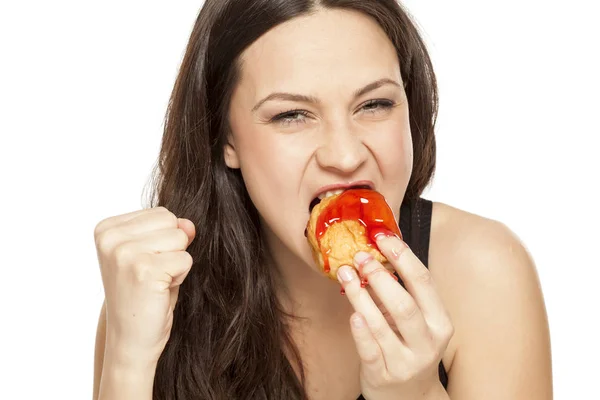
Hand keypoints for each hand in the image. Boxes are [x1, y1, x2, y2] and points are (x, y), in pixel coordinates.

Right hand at [94, 206, 195, 364]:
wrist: (131, 339)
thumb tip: (189, 225)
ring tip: (156, 282)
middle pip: (171, 221)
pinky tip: (160, 291)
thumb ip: (170, 232)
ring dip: (177, 263)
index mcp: (106, 229)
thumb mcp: (155, 254)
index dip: (163, 240)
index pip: (161, 213)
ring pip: (180, 238)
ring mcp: (124, 253)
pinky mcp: (143, 270)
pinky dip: (180, 277)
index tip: (144, 265)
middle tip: (153, 275)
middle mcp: (110, 238)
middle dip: (172, 249)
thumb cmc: (144, 295)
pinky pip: (185, 259)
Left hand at [337, 232, 452, 399]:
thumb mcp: (418, 321)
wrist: (411, 397)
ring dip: (360, 296)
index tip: (383, 237)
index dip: (402, 256)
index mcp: (440, 321)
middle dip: (380, 276)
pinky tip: (352, 313)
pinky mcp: (383, 376)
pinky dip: (360, 331)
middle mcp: (427, 342)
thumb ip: (403, 291)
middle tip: (360, 256)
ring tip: (345, 274)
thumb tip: (378, 250)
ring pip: (382, 325)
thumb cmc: (411, 347)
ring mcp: (406, 362)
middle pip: (405, 304)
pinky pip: (370, 351)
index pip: (424, 282)